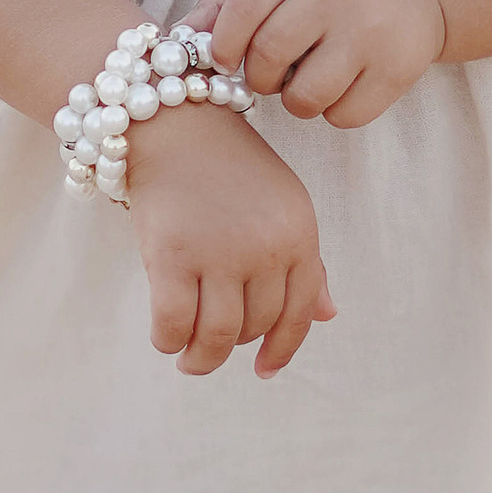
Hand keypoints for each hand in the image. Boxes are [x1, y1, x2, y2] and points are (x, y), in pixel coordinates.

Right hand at [128, 100, 335, 378]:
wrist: (174, 122)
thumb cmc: (228, 164)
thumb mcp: (283, 204)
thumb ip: (307, 261)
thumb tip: (326, 316)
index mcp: (300, 232)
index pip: (300, 311)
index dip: (282, 348)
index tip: (264, 370)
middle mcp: (266, 246)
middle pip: (255, 325)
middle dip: (233, 346)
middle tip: (210, 348)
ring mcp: (219, 252)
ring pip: (218, 334)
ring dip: (202, 358)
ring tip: (188, 359)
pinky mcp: (172, 255)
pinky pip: (174, 322)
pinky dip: (168, 340)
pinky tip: (165, 338)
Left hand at [202, 0, 448, 127]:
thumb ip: (229, 3)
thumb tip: (176, 42)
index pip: (243, 8)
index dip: (221, 44)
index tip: (223, 60)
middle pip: (268, 56)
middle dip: (258, 77)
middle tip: (270, 72)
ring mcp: (372, 31)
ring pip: (303, 97)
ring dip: (294, 100)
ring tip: (307, 79)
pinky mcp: (399, 69)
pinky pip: (342, 116)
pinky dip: (332, 112)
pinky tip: (342, 86)